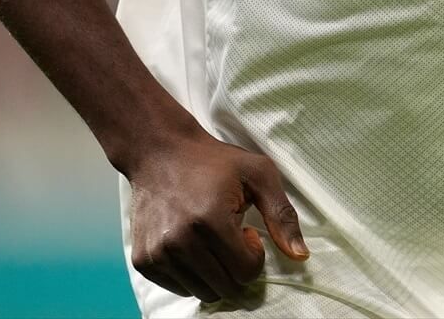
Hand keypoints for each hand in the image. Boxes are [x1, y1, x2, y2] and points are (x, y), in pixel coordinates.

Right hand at [126, 126, 309, 301]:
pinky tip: (192, 244)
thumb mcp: (258, 174)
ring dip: (214, 272)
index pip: (246, 272)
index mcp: (209, 220)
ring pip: (202, 292)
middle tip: (230, 236)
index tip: (246, 230)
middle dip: (236, 267)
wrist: (159, 152)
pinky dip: (191, 274)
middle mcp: (179, 241)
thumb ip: (282, 215)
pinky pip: (179, 288)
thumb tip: (301, 256)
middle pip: (225, 287)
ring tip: (211, 240)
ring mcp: (158, 253)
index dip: (254, 254)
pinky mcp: (143, 261)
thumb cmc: (214, 161)